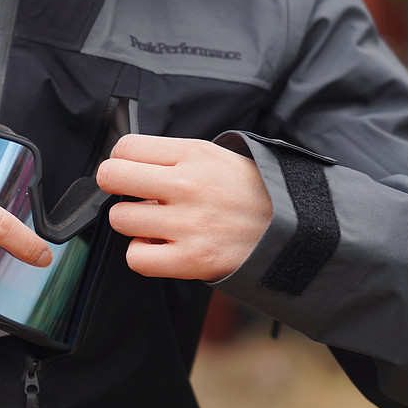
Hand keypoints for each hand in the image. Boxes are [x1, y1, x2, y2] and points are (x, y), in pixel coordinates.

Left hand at [95, 134, 271, 281]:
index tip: (134, 172)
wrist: (296, 232)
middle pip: (111, 176)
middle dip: (117, 186)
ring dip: (134, 223)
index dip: (123, 161)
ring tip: (157, 223)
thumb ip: (174, 157)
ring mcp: (188, 224)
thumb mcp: (218, 158)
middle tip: (136, 196)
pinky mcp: (191, 260)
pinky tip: (161, 246)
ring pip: (120, 218)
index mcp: (194, 154)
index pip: (126, 147)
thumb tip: (128, 163)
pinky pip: (135, 258)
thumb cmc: (252, 194)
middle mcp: (188, 185)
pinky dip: (143, 255)